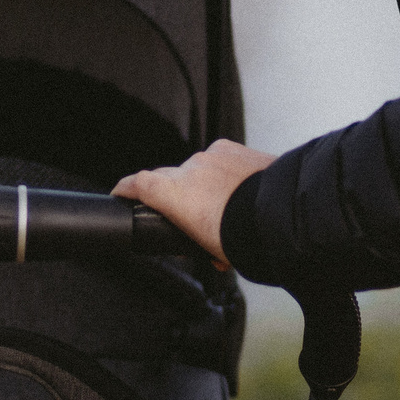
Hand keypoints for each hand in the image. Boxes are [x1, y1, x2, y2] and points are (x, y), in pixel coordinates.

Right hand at [113, 139, 276, 267]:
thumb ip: (197, 241)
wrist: (279, 216)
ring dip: (207, 186)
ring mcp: (213, 156)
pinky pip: (223, 161)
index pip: (138, 184)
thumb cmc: (244, 237)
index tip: (120, 192)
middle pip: (171, 178)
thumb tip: (209, 250)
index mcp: (174, 192)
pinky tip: (241, 191)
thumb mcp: (210, 249)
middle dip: (178, 196)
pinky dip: (227, 174)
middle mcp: (189, 169)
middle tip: (195, 219)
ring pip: (200, 170)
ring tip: (227, 209)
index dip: (126, 188)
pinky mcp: (235, 149)